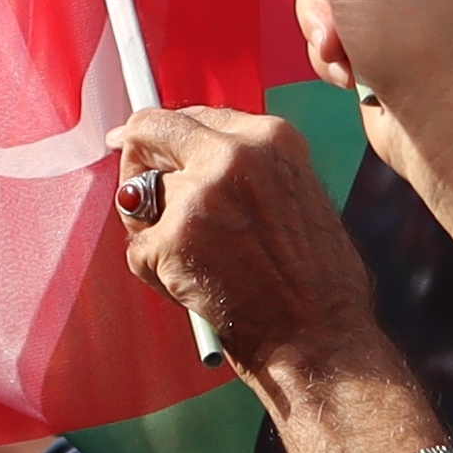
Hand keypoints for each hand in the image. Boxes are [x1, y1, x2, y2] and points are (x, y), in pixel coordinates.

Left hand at [111, 103, 384, 372]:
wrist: (320, 337)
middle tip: (133, 182)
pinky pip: (139, 248)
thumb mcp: (294, 193)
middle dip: (137, 157)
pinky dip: (156, 272)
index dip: (164, 131)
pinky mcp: (174, 239)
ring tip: (198, 262)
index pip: (195, 115)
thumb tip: (186, 163)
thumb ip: (243, 170)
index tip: (140, 136)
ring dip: (155, 229)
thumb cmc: (317, 282)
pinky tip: (194, 286)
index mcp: (270, 139)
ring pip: (143, 195)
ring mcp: (200, 195)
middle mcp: (233, 155)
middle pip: (153, 130)